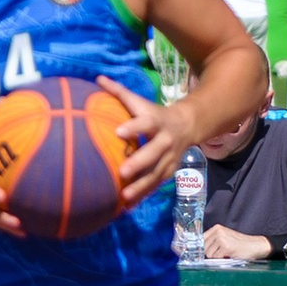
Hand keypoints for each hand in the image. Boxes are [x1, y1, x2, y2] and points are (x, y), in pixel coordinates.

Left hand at [97, 76, 196, 204]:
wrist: (188, 125)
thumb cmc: (153, 113)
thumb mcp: (139, 101)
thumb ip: (118, 92)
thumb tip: (98, 78)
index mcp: (156, 121)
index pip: (145, 123)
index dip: (133, 127)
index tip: (118, 132)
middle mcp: (165, 140)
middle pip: (153, 152)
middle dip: (139, 163)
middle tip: (122, 172)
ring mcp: (169, 158)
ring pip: (156, 174)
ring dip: (141, 187)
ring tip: (124, 197)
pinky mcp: (169, 171)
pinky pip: (156, 185)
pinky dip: (142, 196)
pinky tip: (126, 207)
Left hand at [200, 225, 271, 260]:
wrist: (256, 246)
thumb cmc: (241, 244)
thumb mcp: (226, 238)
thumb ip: (214, 241)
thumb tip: (199, 249)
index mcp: (216, 228)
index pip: (201, 239)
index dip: (203, 247)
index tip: (205, 251)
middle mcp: (218, 231)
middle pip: (204, 248)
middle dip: (212, 253)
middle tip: (223, 252)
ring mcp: (221, 238)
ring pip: (209, 254)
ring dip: (217, 257)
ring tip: (227, 252)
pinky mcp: (225, 246)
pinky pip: (216, 257)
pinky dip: (222, 259)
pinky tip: (230, 254)